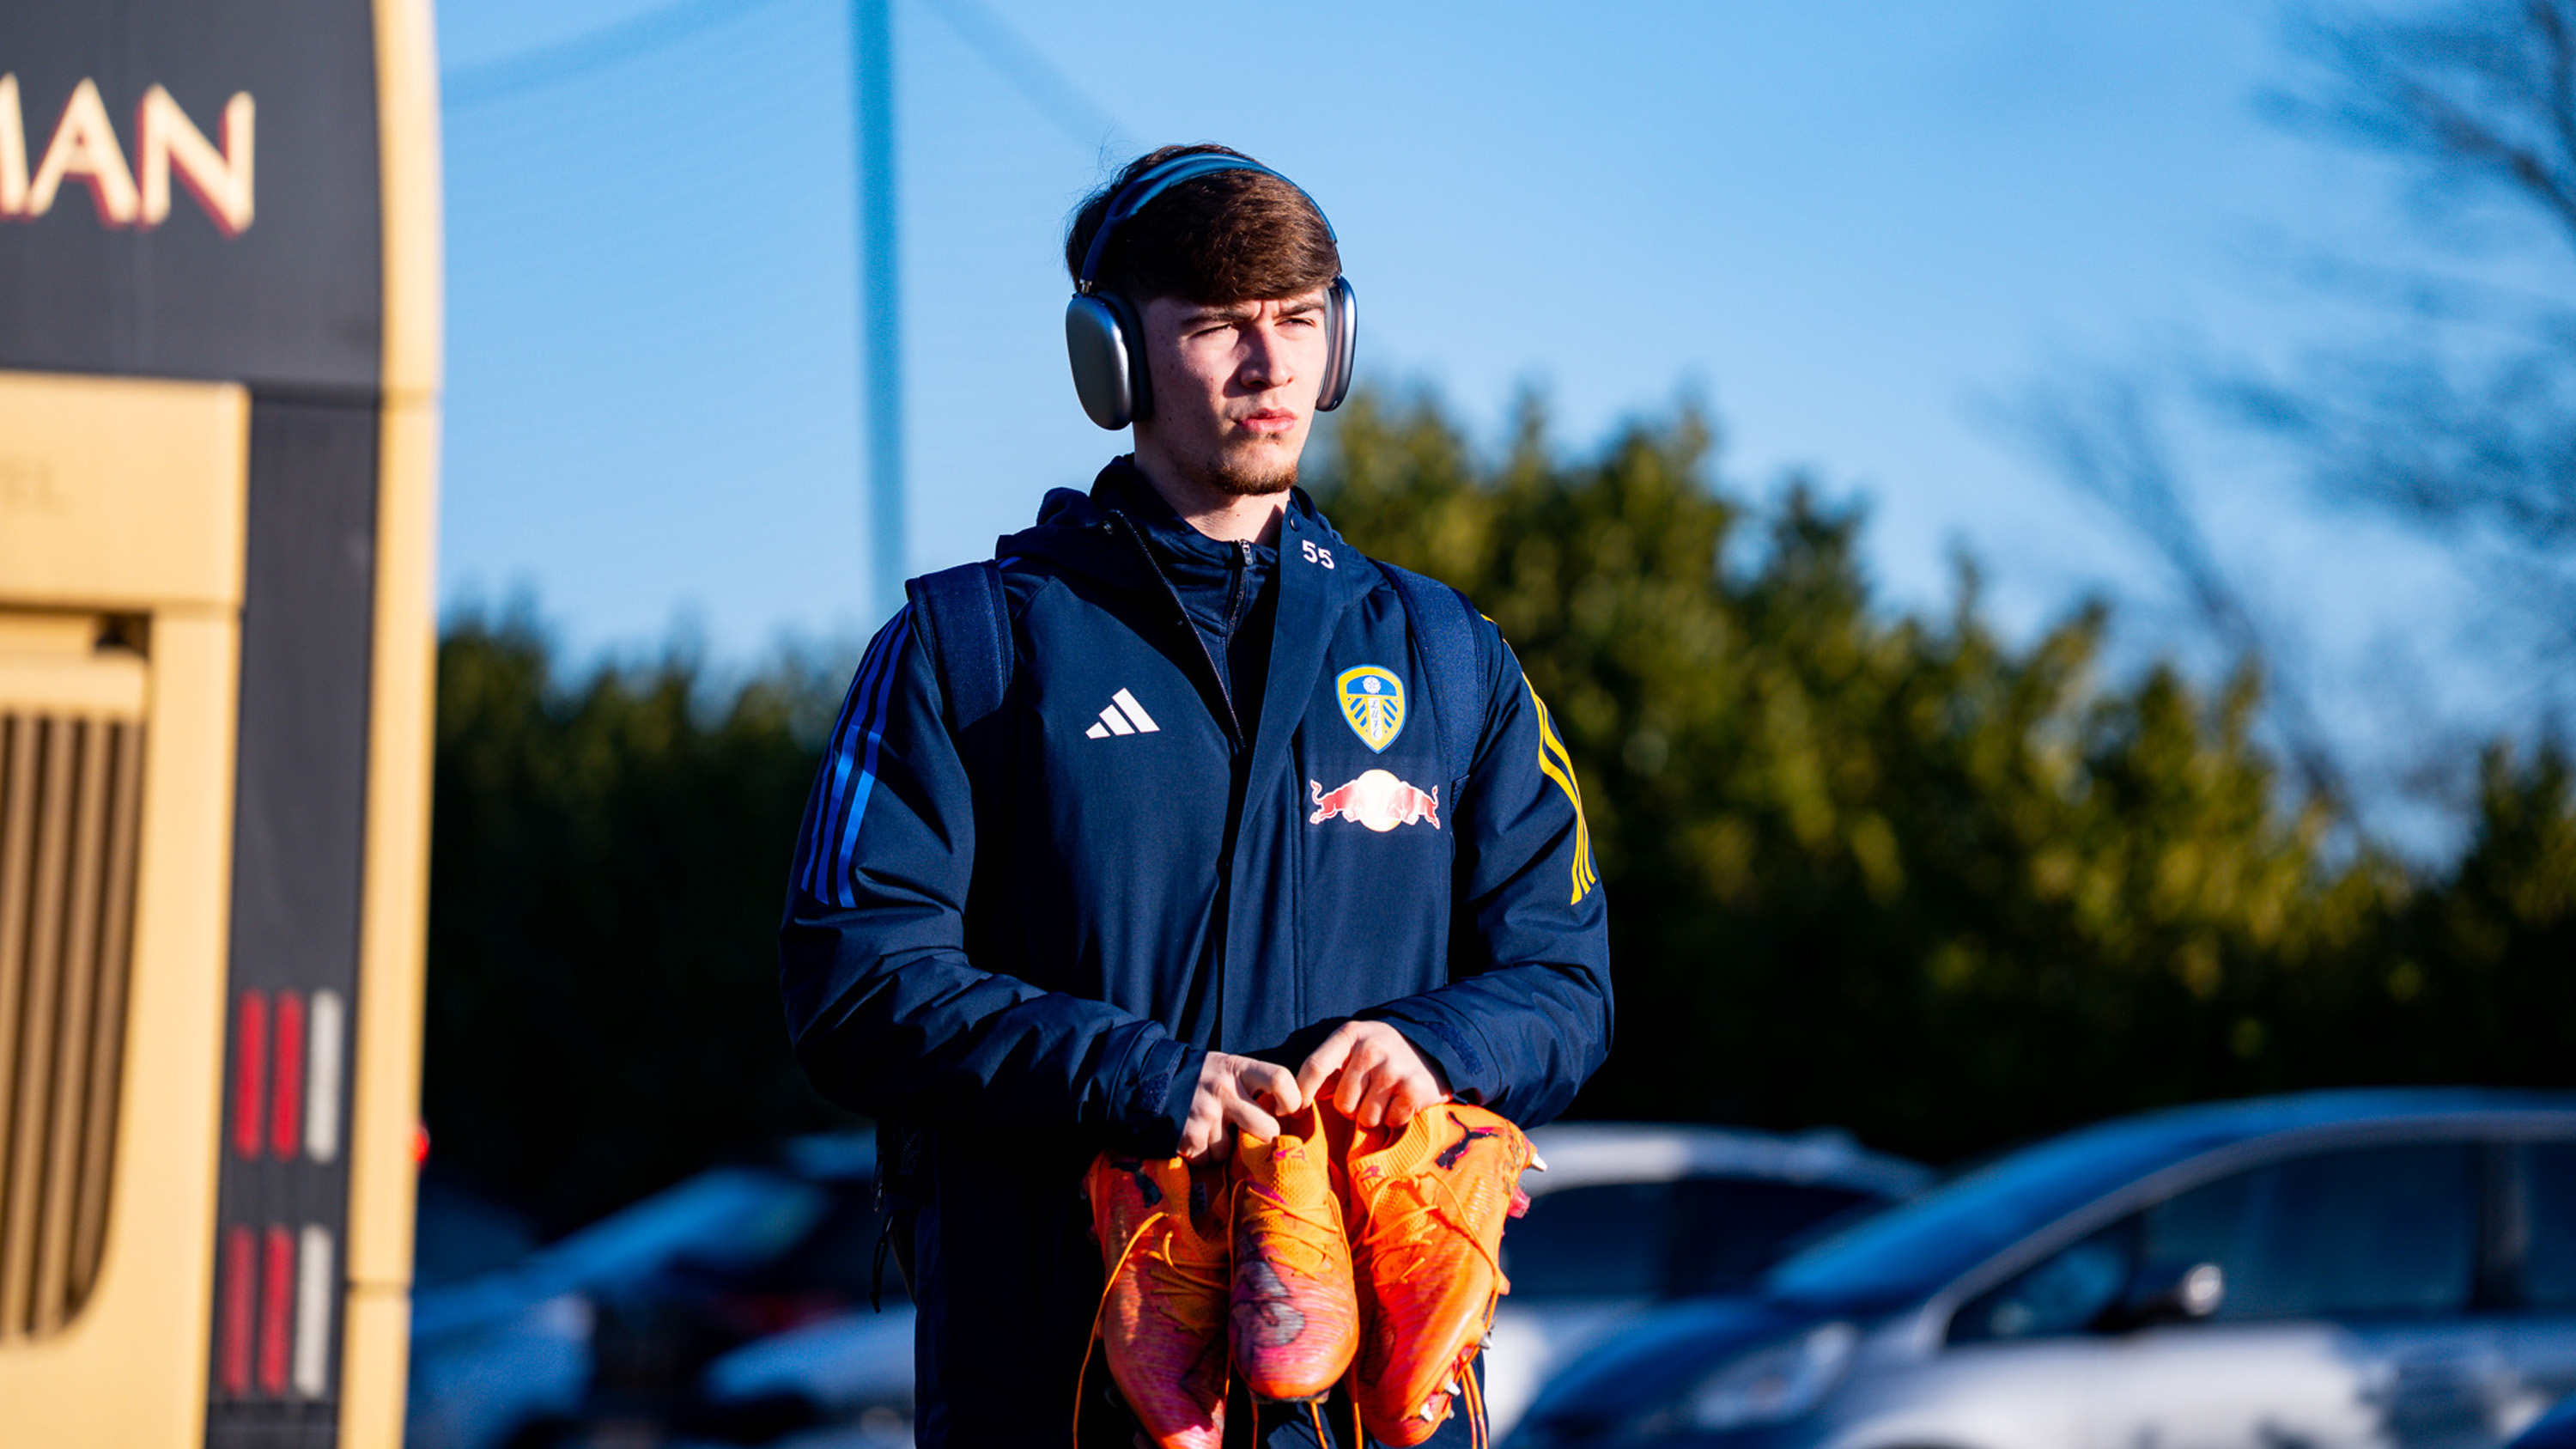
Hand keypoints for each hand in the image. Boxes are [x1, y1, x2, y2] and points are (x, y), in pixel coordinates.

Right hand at [1178, 1051, 1300, 1161]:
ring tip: (1214, 1130)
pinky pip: (1209, 1158)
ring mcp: (1206, 1115)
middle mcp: (1224, 1091)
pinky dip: (1205, 1154)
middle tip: (1254, 1134)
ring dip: (1226, 1147)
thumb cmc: (1204, 1077)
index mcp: (1239, 1069)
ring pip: (1235, 1149)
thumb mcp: (1230, 1067)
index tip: (1286, 1109)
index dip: (1292, 1099)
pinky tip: (1198, 1137)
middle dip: (1264, 1137)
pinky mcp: (1189, 1136)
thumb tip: (1288, 1115)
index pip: (1280, 1079)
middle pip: (1266, 1128)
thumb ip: (1255, 1085)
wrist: (1153, 1077)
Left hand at [1295, 1021, 1449, 1128]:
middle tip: (1367, 1095)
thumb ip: (1327, 1067)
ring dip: (1374, 1115)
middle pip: (1342, 1102)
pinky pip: (1390, 1121)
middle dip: (1352, 1108)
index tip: (1296, 1111)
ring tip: (1385, 1097)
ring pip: (1366, 1117)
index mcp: (1349, 1034)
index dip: (1303, 1093)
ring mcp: (1394, 1069)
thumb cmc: (1381, 1054)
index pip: (1315, 1066)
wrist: (1432, 1047)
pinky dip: (1395, 1118)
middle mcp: (1371, 1048)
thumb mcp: (1353, 1046)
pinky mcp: (1414, 1089)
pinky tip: (1401, 1101)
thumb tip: (1294, 1104)